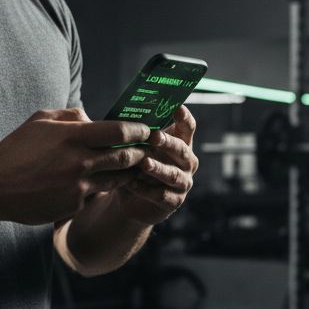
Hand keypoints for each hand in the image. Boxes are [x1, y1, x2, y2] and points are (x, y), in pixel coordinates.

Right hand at [0, 108, 149, 224]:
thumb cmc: (16, 150)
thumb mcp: (40, 121)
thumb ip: (71, 116)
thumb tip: (93, 118)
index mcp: (72, 137)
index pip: (119, 131)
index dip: (138, 130)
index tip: (145, 130)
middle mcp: (79, 162)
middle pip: (126, 157)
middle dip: (140, 153)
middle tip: (145, 149)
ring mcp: (78, 186)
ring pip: (117, 179)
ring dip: (128, 173)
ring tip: (132, 166)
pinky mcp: (74, 205)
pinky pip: (95, 194)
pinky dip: (99, 187)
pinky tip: (98, 182)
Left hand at [113, 105, 198, 226]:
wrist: (130, 197)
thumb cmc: (135, 164)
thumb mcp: (135, 146)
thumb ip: (135, 132)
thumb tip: (120, 115)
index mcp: (181, 143)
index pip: (188, 128)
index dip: (184, 118)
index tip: (177, 107)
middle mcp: (187, 162)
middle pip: (182, 150)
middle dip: (168, 143)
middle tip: (154, 136)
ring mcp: (183, 183)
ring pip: (173, 174)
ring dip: (158, 168)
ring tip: (144, 163)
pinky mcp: (174, 201)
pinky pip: (161, 195)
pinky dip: (146, 189)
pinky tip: (131, 183)